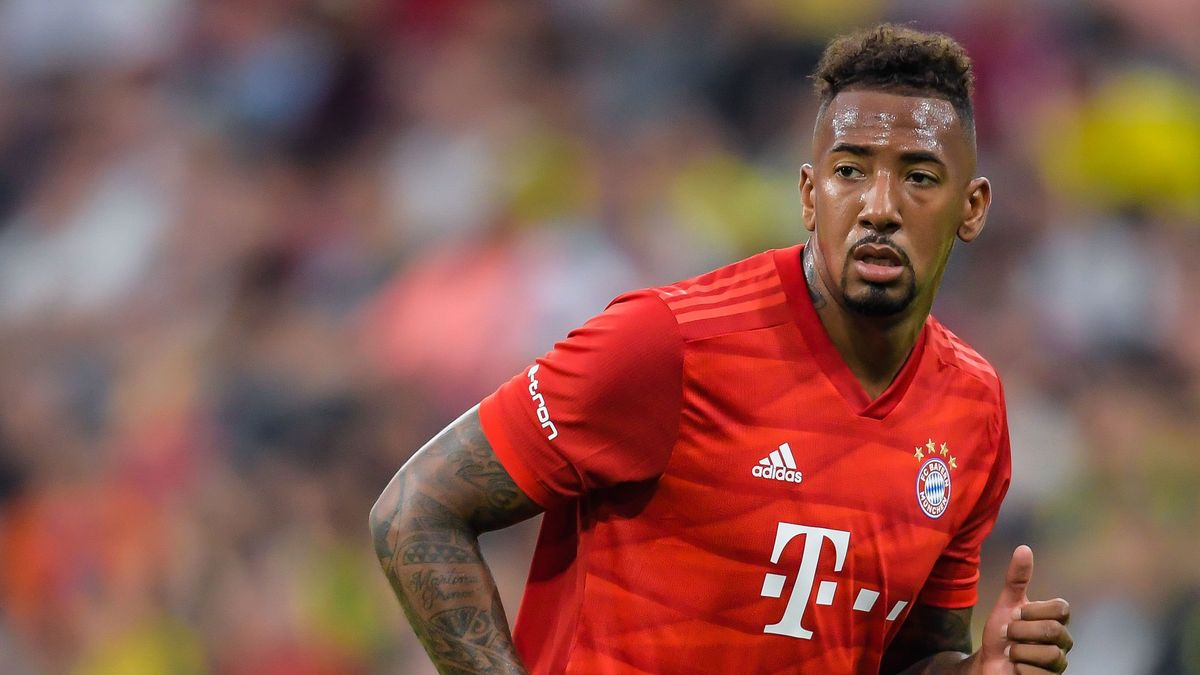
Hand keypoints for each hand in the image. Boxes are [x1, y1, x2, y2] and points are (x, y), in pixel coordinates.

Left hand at [976, 545, 1072, 673]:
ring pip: (1051, 655)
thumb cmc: (1001, 635)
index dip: (1035, 611)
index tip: (1016, 614)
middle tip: (1007, 634)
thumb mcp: (1006, 604)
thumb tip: (1024, 548)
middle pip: (1053, 631)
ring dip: (1020, 652)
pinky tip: (1014, 667)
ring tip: (1010, 652)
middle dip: (1021, 632)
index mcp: (1054, 621)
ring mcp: (1059, 664)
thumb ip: (1016, 579)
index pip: (1062, 608)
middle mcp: (1062, 642)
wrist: (989, 663)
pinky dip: (1020, 669)